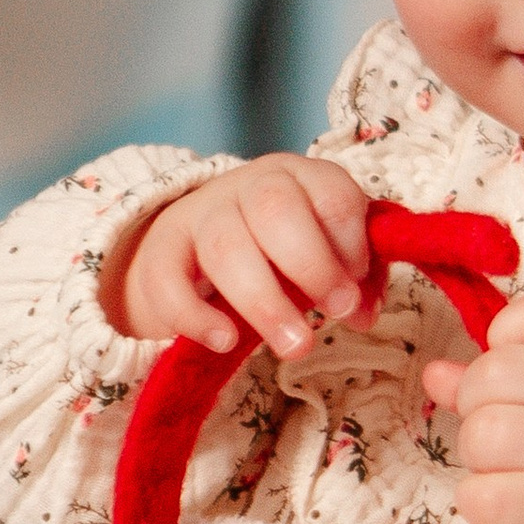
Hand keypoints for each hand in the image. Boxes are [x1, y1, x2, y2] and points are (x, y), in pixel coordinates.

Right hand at [102, 156, 376, 357]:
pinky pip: (169, 280)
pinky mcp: (160, 252)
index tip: (357, 289)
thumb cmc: (277, 251)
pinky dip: (197, 316)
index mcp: (298, 177)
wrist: (194, 249)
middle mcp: (248, 185)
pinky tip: (225, 341)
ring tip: (296, 346)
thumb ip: (354, 278)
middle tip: (337, 313)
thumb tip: (363, 314)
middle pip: (275, 208)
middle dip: (313, 265)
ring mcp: (199, 215)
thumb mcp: (322, 251)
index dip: (351, 243)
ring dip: (265, 302)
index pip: (330, 194)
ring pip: (226, 247)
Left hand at [421, 288, 523, 523]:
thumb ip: (508, 379)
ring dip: (480, 462)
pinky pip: (482, 495)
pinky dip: (479, 505)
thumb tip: (435, 373)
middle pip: (489, 375)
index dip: (507, 339)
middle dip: (480, 410)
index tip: (521, 379)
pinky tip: (507, 509)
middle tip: (511, 443)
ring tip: (511, 475)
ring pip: (482, 434)